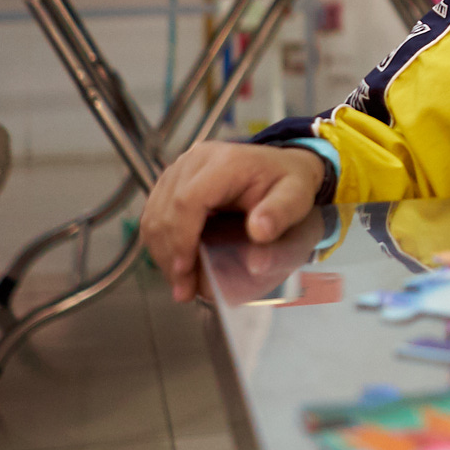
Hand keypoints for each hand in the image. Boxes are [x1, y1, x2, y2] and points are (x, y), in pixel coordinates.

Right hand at [139, 142, 326, 302]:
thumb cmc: (287, 184)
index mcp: (225, 162)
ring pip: (154, 213)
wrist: (280, 167)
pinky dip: (160, 242)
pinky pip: (155, 212)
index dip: (180, 238)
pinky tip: (176, 264)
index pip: (187, 200)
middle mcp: (196, 160)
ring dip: (162, 251)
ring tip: (180, 282)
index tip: (184, 270)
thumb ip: (280, 214)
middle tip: (184, 289)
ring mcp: (181, 168)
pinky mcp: (173, 180)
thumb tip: (259, 232)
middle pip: (165, 209)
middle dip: (170, 254)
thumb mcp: (296, 197)